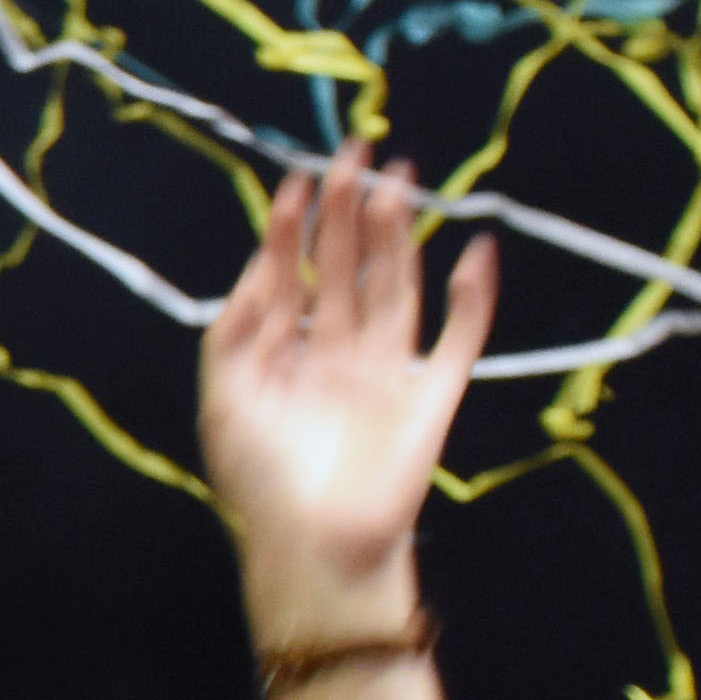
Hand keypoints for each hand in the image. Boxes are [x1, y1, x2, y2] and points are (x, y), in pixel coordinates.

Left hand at [194, 142, 495, 639]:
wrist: (315, 548)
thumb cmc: (262, 482)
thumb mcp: (225, 398)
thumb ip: (235, 331)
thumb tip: (258, 268)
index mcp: (286, 356)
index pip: (292, 275)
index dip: (294, 227)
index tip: (297, 179)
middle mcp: (338, 355)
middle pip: (347, 267)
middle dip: (349, 211)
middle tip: (358, 152)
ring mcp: (388, 372)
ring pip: (396, 287)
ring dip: (399, 236)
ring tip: (399, 181)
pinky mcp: (432, 396)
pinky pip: (460, 339)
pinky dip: (473, 297)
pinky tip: (475, 252)